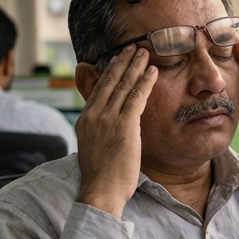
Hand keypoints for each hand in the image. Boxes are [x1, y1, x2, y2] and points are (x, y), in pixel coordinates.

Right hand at [73, 47, 157, 216]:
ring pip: (123, 85)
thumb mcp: (95, 148)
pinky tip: (152, 71)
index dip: (109, 71)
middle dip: (122, 61)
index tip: (119, 59)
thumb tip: (108, 127)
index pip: (98, 88)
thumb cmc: (101, 177)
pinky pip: (136, 97)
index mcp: (85, 120)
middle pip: (109, 80)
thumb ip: (100, 132)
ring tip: (144, 52)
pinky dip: (145, 82)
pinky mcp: (123, 125)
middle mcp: (93, 115)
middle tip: (132, 47)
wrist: (101, 191)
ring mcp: (107, 119)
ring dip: (135, 66)